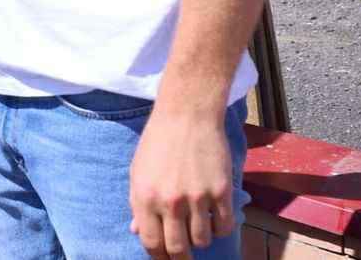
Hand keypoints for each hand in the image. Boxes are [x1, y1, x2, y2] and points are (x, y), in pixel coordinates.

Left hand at [128, 107, 235, 259]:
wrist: (187, 115)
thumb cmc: (158, 141)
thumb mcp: (138, 171)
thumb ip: (137, 203)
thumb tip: (137, 231)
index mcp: (144, 197)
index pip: (152, 243)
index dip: (159, 257)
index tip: (164, 258)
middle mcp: (170, 202)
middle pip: (178, 249)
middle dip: (180, 257)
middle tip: (183, 255)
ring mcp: (197, 198)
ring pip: (202, 241)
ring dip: (199, 239)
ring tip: (197, 227)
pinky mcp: (221, 191)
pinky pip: (223, 227)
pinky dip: (219, 228)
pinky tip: (214, 217)